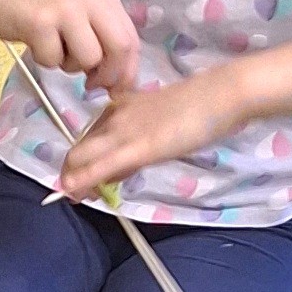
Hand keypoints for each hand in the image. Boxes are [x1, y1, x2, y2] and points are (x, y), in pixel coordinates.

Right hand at [0, 0, 138, 94]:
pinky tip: (36, 44)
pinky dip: (45, 61)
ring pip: (88, 58)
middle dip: (109, 75)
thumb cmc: (42, 8)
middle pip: (119, 48)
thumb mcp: (81, 16)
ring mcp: (66, 10)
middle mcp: (91, 0)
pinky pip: (53, 60)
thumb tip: (117, 82)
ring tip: (56, 51)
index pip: (131, 40)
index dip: (128, 71)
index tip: (116, 90)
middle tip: (92, 85)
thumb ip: (101, 40)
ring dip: (71, 67)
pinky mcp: (40, 22)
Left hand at [53, 61, 246, 198]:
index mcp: (120, 107)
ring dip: (75, 180)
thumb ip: (141, 136)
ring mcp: (124, 131)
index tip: (89, 179)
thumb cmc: (200, 105)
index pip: (90, 138)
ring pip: (82, 157)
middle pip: (80, 148)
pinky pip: (103, 165)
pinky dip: (84, 178)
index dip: (83, 161)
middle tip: (81, 195)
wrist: (221, 93)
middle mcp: (114, 117)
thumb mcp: (161, 119)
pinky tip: (70, 189)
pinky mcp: (138, 148)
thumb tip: (129, 160)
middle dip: (74, 174)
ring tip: (77, 197)